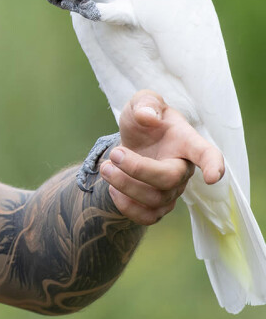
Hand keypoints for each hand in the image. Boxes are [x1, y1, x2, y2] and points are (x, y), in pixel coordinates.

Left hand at [99, 90, 224, 224]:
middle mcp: (183, 168)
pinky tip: (112, 189)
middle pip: (170, 179)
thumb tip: (148, 117)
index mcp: (186, 141)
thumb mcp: (143, 102)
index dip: (213, 165)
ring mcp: (172, 189)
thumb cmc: (145, 119)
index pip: (207, 154)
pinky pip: (148, 217)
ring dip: (125, 186)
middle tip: (115, 153)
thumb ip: (146, 103)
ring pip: (155, 200)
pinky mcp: (158, 204)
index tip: (212, 177)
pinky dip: (126, 207)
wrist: (134, 138)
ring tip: (106, 167)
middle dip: (138, 169)